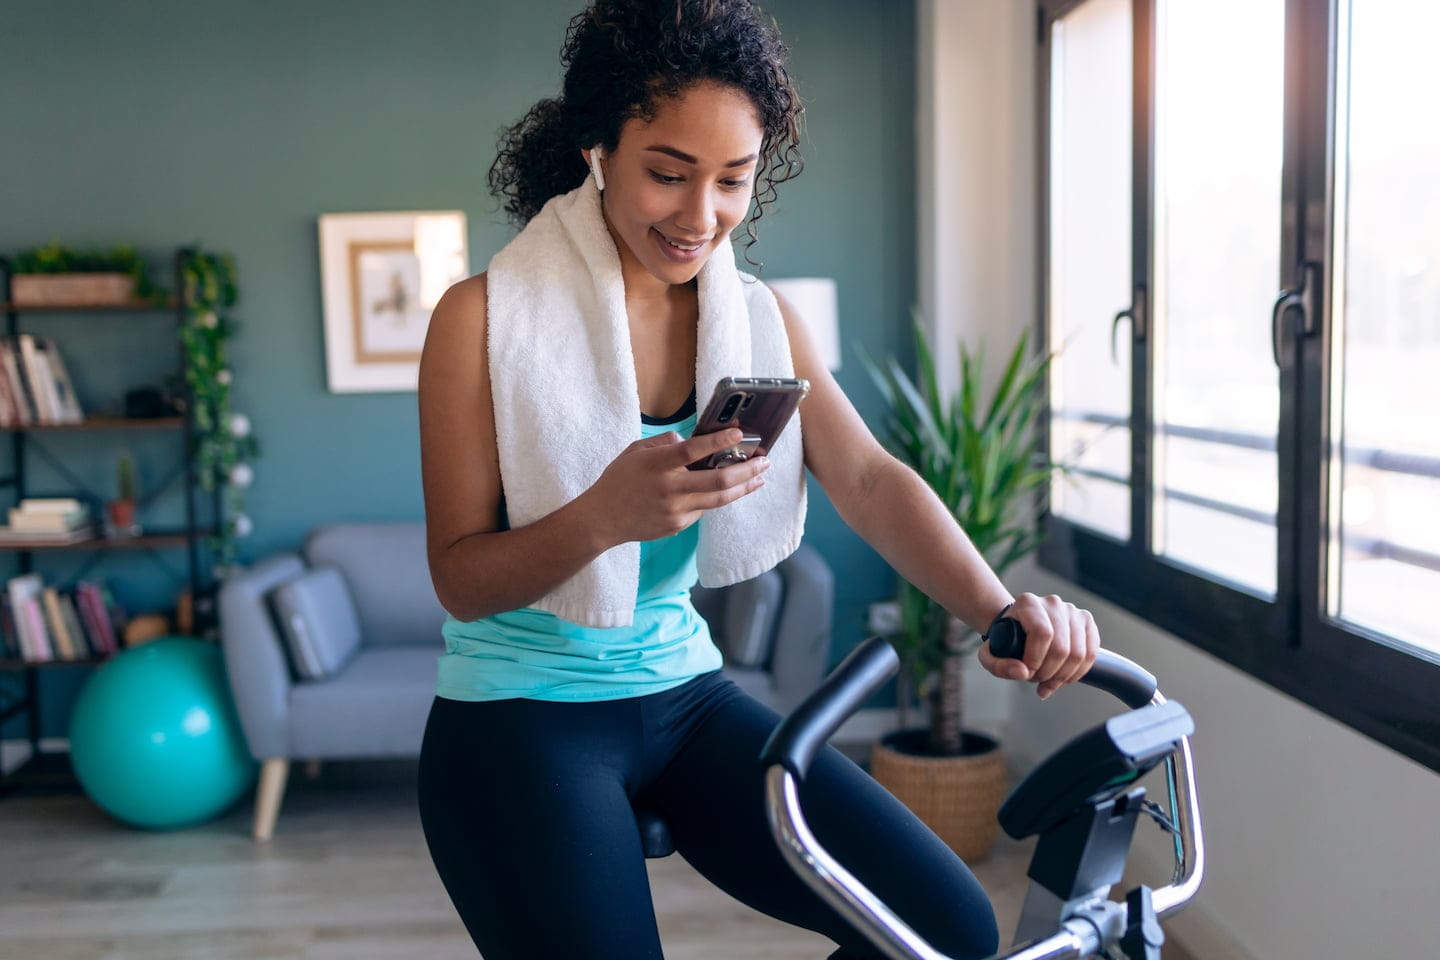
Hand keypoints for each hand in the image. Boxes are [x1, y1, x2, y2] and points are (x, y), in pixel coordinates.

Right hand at [583, 428, 770, 546]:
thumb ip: (665, 443)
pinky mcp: (678, 525)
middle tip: (765, 461)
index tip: (739, 434)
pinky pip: (704, 509)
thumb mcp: (636, 451)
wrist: (602, 519)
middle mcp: (669, 488)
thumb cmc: (618, 480)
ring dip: (744, 487)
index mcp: (657, 465)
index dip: (719, 442)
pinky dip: (717, 498)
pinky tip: (729, 489)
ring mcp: (675, 510)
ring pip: (719, 500)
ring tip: (760, 477)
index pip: (693, 451)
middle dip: (747, 470)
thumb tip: (691, 441)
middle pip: (718, 481)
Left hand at [976, 593, 1099, 699]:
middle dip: (1049, 673)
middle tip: (1036, 679)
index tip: (1027, 672)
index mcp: (1028, 603)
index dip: (1036, 659)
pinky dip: (1078, 672)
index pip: (1042, 633)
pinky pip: (1091, 653)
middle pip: (1062, 647)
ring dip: (1063, 676)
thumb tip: (1022, 672)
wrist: (1018, 629)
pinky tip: (1064, 679)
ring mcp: (1072, 611)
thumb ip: (998, 666)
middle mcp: (1053, 603)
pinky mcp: (1086, 621)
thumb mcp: (990, 655)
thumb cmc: (1005, 641)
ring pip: (1079, 653)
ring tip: (1048, 681)